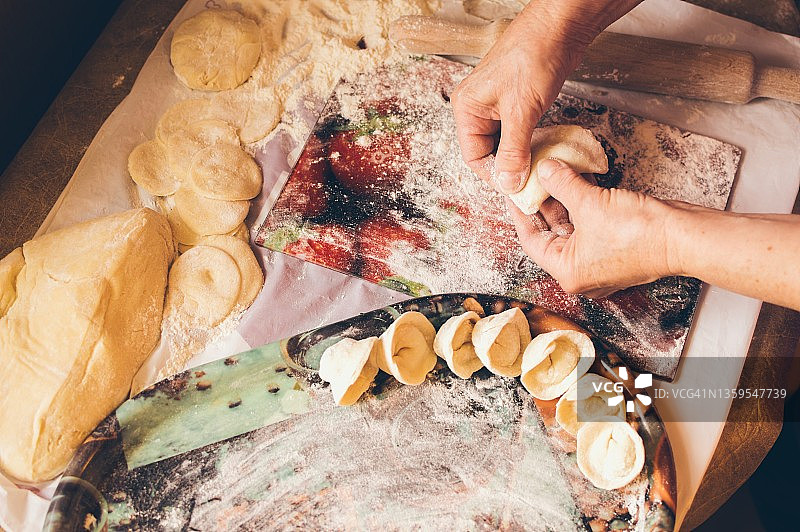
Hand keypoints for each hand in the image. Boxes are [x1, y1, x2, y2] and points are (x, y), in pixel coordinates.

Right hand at [451, 0, 640, 194]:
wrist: (560, 26)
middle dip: (508, 167)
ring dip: (520, 156)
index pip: (473, 156)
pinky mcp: (516, 101)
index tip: (516, 188)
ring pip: (504, 143)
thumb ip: (513, 151)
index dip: (494, 175)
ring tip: (538, 167)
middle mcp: (477, 108)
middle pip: (487, 152)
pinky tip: (543, 149)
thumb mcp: (522, 111)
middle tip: (530, 181)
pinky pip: (517, 132)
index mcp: (467, 108)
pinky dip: (529, 143)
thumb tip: (507, 184)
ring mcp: (497, 104)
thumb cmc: (534, 56)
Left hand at [508, 159, 675, 297]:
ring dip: (563, 201)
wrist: (684, 237)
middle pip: (550, 234)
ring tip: (551, 174)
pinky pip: (589, 225)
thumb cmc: (640, 233)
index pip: (531, 241)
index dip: (520, 213)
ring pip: (571, 227)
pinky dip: (582, 204)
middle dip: (543, 204)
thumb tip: (545, 169)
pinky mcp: (615, 248)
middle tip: (532, 179)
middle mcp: (580, 272)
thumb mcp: (591, 203)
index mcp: (567, 272)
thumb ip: (562, 184)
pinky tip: (576, 180)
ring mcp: (599, 261)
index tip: (514, 192)